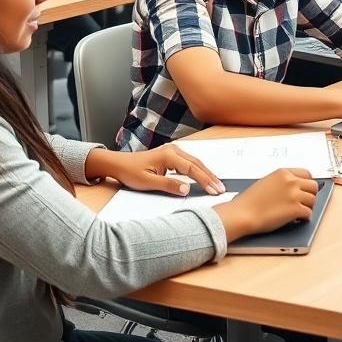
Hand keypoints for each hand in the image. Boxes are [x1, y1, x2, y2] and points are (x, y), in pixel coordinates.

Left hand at [85, 144, 225, 195]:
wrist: (120, 164)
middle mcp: (173, 150)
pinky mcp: (172, 155)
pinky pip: (190, 162)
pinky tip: (204, 177)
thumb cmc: (131, 172)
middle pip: (197, 163)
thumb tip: (187, 189)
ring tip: (216, 185)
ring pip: (195, 162)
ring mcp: (173, 151)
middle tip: (221, 189)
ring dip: (206, 173)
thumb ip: (168, 185)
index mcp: (168, 155)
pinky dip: (199, 170)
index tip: (214, 191)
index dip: (204, 181)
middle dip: (210, 177)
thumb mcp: (148, 182)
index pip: (192, 169)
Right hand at [212, 168, 317, 241]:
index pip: (307, 174)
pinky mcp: (295, 209)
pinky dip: (304, 217)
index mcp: (283, 173)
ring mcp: (294, 195)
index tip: (306, 190)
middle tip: (304, 202)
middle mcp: (291, 181)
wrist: (243, 213)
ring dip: (308, 207)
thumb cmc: (250, 201)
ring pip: (313, 200)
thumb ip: (282, 181)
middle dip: (310, 195)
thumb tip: (293, 187)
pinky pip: (308, 213)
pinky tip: (297, 219)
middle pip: (313, 186)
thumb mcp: (267, 181)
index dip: (307, 183)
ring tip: (299, 212)